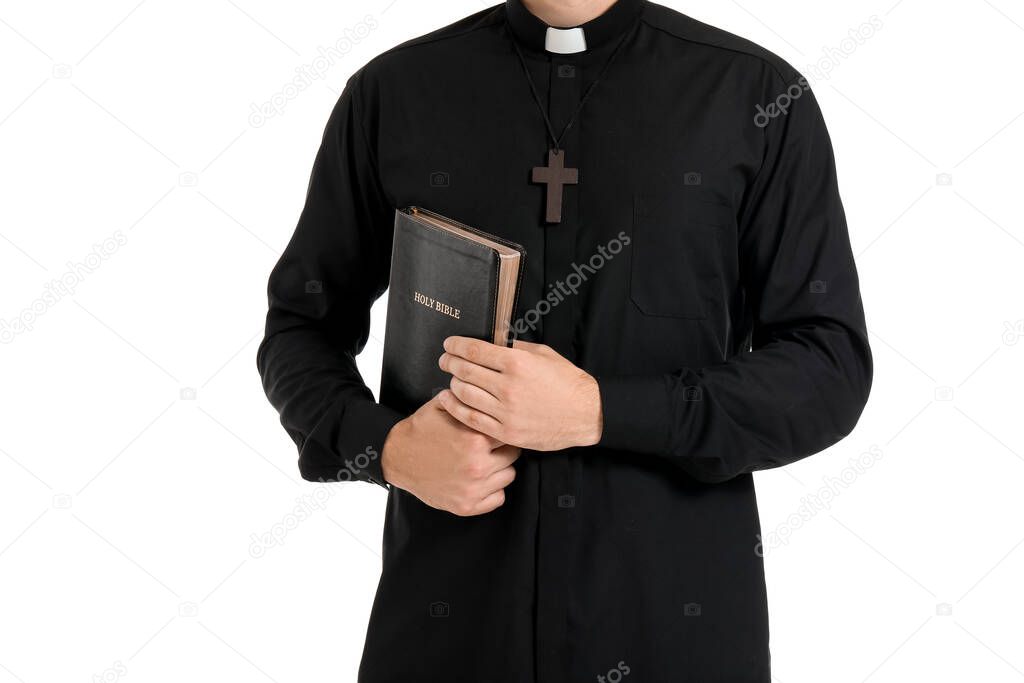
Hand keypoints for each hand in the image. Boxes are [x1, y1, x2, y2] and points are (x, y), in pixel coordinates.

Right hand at [381, 394, 519, 515]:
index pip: (508, 432)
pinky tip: (480, 479)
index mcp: (475, 440)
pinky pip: (498, 498)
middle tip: (490, 446)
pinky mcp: (466, 506)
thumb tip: (491, 389)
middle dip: (503, 448)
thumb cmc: (421, 430)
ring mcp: (472, 489)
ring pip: (509, 476)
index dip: (502, 428)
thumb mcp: (443, 406)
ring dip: (500, 469)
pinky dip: (492, 490)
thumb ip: (469, 400)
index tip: (496, 429)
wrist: (397, 457)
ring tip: (484, 461)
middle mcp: (477, 466)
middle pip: (513, 455)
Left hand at [437, 337, 602, 450]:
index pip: (474, 350)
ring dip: (452, 384)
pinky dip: (455, 408)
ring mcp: (506, 411)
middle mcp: (508, 386)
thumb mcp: (544, 354)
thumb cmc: (568, 382)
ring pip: (464, 394)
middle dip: (449, 362)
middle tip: (444, 360)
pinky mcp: (506, 432)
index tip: (449, 344)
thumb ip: (516, 347)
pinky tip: (448, 400)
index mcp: (517, 363)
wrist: (587, 414)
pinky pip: (471, 419)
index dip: (456, 345)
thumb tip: (494, 341)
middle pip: (465, 371)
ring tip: (450, 379)